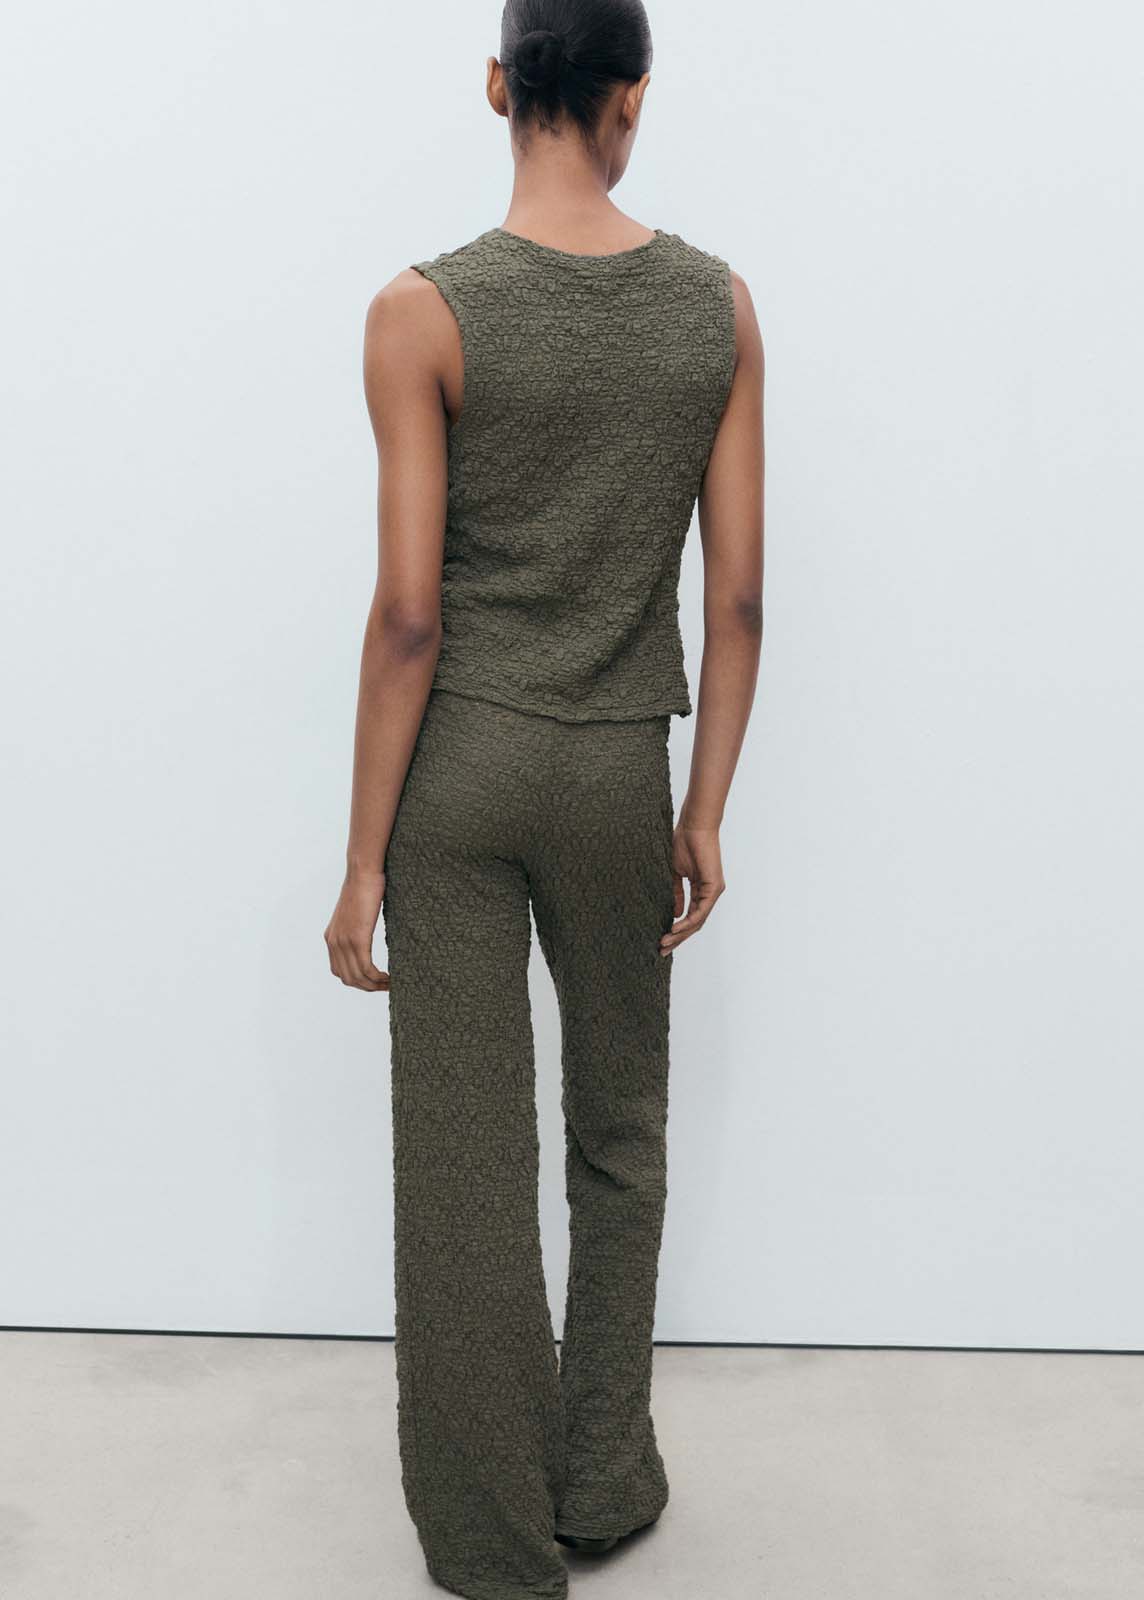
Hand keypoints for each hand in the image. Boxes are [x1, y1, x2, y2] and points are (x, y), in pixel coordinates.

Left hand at [324, 868, 388, 990]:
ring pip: (357, 977)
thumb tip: (366, 932)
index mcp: (331, 938)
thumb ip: (356, 927)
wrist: (362, 872)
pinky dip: (377, 978)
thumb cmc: (364, 887)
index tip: (374, 982)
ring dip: (374, 985)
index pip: (340, 971)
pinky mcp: (357, 938)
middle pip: (348, 978)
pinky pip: (366, 968)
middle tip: (386, 987)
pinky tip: (389, 977)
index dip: (357, 981)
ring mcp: (344, 941)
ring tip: (390, 984)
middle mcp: (334, 942)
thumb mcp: (355, 912)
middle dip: (367, 987)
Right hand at [661, 824, 725, 954]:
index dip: (676, 930)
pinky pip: (700, 911)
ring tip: (665, 942)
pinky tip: (674, 928)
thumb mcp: (675, 874)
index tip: (661, 939)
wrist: (693, 827)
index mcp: (701, 889)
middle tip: (662, 950)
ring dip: (680, 934)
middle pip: (694, 923)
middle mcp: (709, 893)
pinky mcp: (714, 888)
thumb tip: (674, 913)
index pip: (690, 916)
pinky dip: (687, 922)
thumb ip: (676, 893)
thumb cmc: (683, 843)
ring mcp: (713, 891)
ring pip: (698, 921)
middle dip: (677, 938)